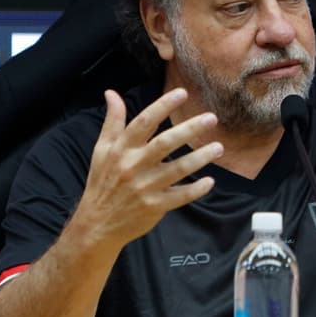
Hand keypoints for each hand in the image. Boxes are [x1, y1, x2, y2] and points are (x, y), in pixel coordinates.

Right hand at [74, 88, 222, 248]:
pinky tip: (210, 181)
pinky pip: (180, 196)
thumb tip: (111, 92)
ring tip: (218, 147)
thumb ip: (112, 120)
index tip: (182, 93)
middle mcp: (133, 166)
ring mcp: (145, 187)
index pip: (143, 122)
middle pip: (165, 143)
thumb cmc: (102, 181)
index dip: (163, 106)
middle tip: (211, 118)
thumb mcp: (102, 149)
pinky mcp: (155, 206)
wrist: (96, 224)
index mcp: (121, 149)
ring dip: (200, 158)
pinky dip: (195, 189)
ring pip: (177, 169)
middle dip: (189, 129)